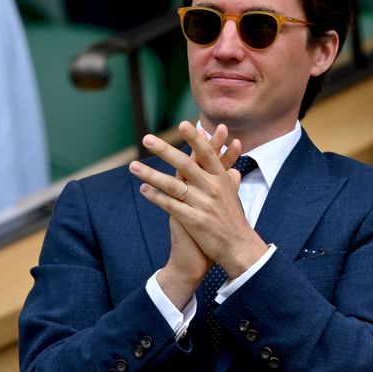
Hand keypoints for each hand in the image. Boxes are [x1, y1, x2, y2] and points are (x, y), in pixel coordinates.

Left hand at [131, 122, 265, 278]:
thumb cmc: (234, 221)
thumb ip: (231, 180)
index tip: (184, 124)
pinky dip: (156, 197)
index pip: (207, 154)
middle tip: (147, 138)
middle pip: (186, 165)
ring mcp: (203, 204)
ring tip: (133, 166)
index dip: (195, 139)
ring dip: (151, 174)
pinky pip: (171, 205)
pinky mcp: (194, 220)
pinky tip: (144, 190)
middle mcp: (213, 189)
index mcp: (221, 180)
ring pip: (173, 185)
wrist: (239, 248)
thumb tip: (233, 168)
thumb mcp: (235, 197)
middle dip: (165, 150)